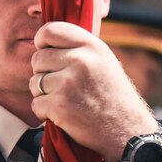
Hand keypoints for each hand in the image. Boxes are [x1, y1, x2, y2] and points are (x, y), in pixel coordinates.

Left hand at [30, 21, 158, 161]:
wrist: (127, 131)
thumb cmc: (114, 96)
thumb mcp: (105, 61)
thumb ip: (80, 48)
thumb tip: (48, 38)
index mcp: (92, 46)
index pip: (50, 30)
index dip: (42, 42)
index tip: (45, 52)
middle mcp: (80, 60)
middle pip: (38, 58)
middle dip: (43, 73)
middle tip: (63, 86)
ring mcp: (69, 82)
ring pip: (34, 82)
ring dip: (44, 94)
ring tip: (67, 101)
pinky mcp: (60, 105)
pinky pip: (36, 104)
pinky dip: (45, 112)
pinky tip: (65, 114)